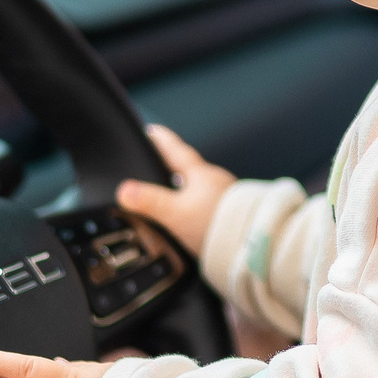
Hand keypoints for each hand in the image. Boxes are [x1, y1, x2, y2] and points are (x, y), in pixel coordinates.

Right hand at [114, 124, 235, 255]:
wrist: (253, 246)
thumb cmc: (219, 226)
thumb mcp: (176, 213)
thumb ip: (149, 201)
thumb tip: (124, 190)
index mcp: (200, 173)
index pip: (175, 149)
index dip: (160, 140)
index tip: (150, 131)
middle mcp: (214, 180)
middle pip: (187, 168)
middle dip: (170, 166)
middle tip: (155, 164)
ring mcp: (225, 197)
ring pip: (198, 187)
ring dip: (183, 190)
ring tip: (168, 197)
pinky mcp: (231, 214)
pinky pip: (207, 204)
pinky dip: (195, 207)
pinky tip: (190, 219)